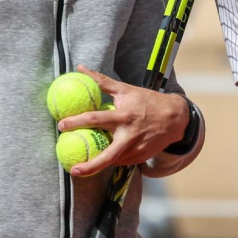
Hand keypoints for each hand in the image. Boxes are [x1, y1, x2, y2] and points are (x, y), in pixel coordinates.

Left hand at [55, 65, 188, 176]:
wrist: (176, 117)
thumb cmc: (148, 101)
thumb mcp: (126, 89)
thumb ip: (102, 81)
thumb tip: (80, 68)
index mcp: (123, 116)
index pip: (95, 119)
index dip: (76, 122)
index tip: (61, 125)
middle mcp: (130, 136)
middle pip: (107, 156)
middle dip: (89, 166)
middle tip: (73, 169)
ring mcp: (137, 149)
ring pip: (113, 161)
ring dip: (98, 165)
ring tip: (82, 167)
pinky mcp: (141, 157)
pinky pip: (122, 161)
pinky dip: (112, 160)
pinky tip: (102, 160)